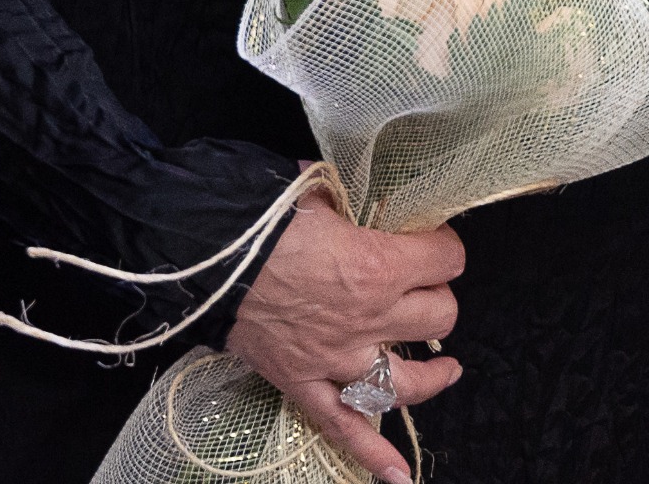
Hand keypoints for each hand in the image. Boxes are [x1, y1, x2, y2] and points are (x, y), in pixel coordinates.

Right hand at [224, 193, 465, 482]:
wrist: (202, 259)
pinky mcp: (305, 383)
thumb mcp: (316, 193)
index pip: (446, 261)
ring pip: (409, 379)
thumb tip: (365, 200)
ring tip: (447, 365)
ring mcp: (338, 358)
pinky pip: (343, 426)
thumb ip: (351, 203)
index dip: (444, 247)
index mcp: (378, 265)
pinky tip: (399, 476)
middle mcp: (368, 317)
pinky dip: (372, 454)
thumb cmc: (259, 220)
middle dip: (436, 298)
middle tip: (420, 287)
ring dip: (433, 372)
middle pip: (439, 316)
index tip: (432, 243)